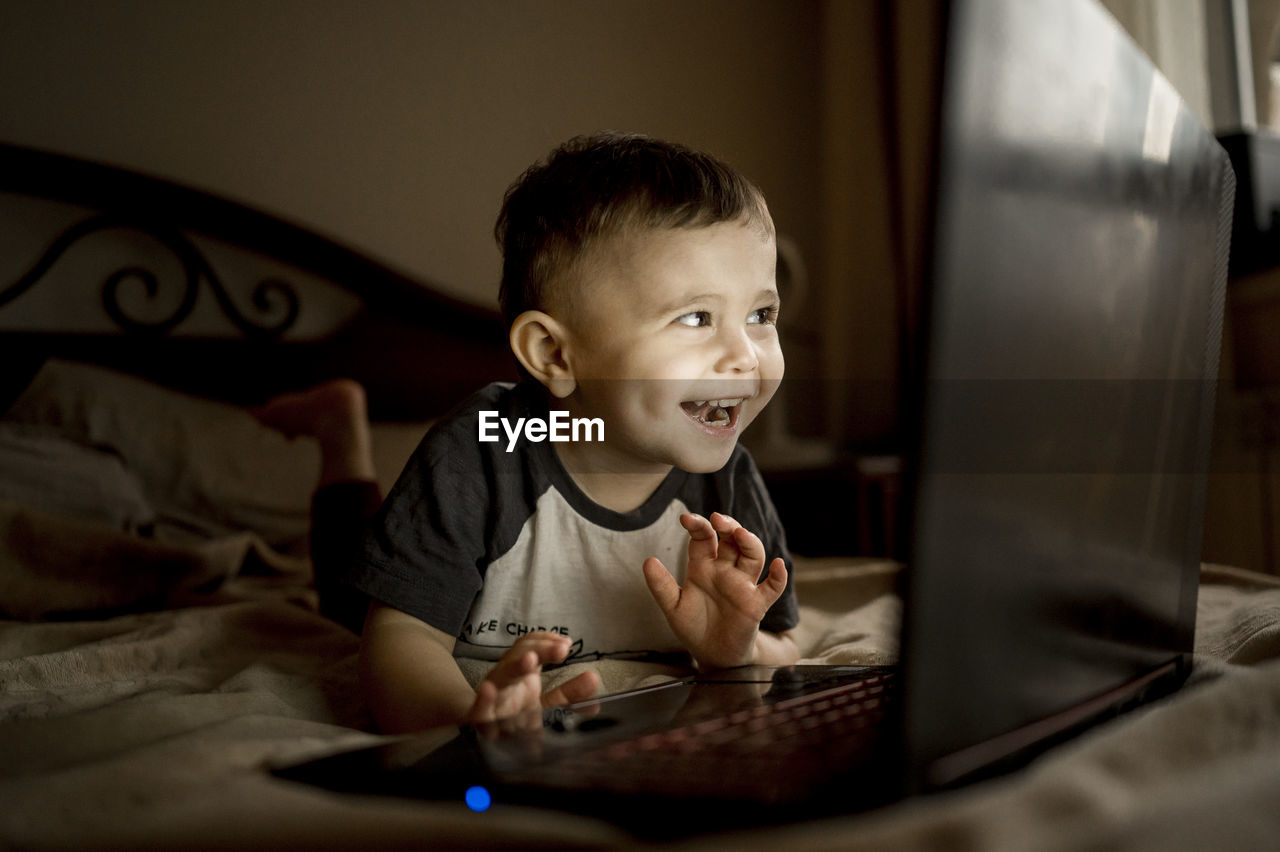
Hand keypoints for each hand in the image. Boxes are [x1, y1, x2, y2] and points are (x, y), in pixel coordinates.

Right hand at [467, 632, 599, 725]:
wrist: (481, 729)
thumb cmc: (515, 712)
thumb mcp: (544, 703)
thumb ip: (568, 693)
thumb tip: (594, 680)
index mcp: (519, 671)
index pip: (529, 646)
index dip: (546, 641)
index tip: (567, 643)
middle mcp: (504, 677)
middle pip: (519, 656)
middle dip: (539, 649)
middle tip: (562, 649)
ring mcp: (492, 696)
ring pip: (501, 676)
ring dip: (516, 666)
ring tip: (531, 660)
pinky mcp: (481, 718)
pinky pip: (479, 708)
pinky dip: (483, 700)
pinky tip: (487, 691)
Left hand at [642, 512, 788, 669]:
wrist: (711, 656)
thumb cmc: (694, 628)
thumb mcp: (673, 606)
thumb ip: (661, 585)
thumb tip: (648, 561)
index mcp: (703, 567)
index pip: (704, 538)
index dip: (698, 526)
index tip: (686, 518)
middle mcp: (725, 571)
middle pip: (732, 540)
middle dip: (728, 525)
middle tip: (718, 519)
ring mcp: (743, 585)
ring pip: (753, 556)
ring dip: (750, 543)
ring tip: (741, 534)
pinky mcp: (756, 604)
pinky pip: (773, 587)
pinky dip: (779, 576)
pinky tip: (778, 565)